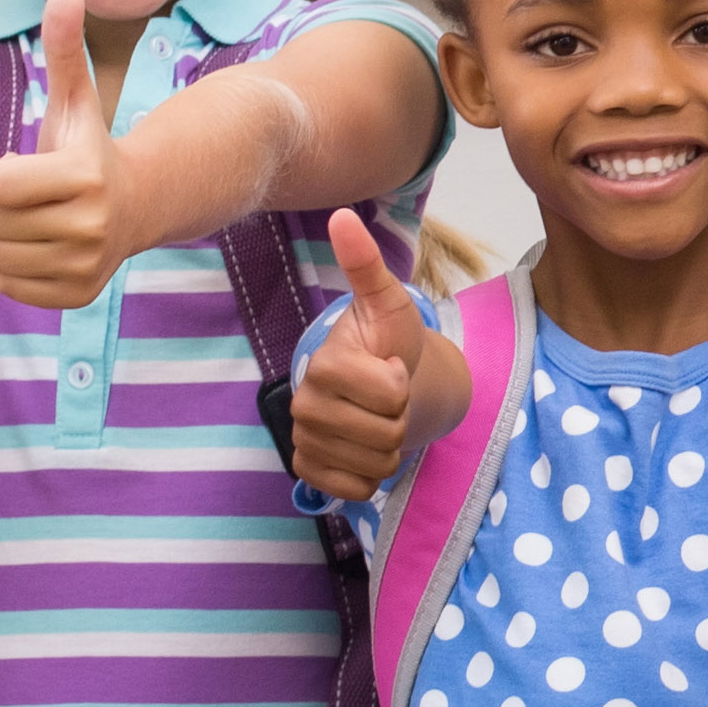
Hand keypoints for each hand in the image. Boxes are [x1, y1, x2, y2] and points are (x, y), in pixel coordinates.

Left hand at [0, 0, 127, 310]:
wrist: (142, 205)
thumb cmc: (91, 148)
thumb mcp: (75, 100)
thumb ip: (64, 48)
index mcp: (85, 177)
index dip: (1, 175)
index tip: (28, 168)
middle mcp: (91, 225)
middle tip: (31, 198)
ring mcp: (87, 264)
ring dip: (3, 240)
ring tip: (37, 223)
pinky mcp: (79, 294)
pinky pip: (11, 290)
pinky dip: (15, 272)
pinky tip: (44, 250)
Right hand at [283, 208, 437, 504]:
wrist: (381, 381)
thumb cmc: (387, 341)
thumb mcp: (388, 302)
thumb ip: (366, 265)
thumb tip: (342, 216)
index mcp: (323, 366)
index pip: (392, 394)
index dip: (403, 383)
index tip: (391, 368)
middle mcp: (303, 405)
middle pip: (388, 435)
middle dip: (401, 417)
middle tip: (387, 397)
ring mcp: (304, 440)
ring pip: (377, 465)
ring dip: (391, 447)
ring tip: (379, 418)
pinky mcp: (309, 470)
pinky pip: (356, 490)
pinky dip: (372, 476)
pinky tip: (365, 449)